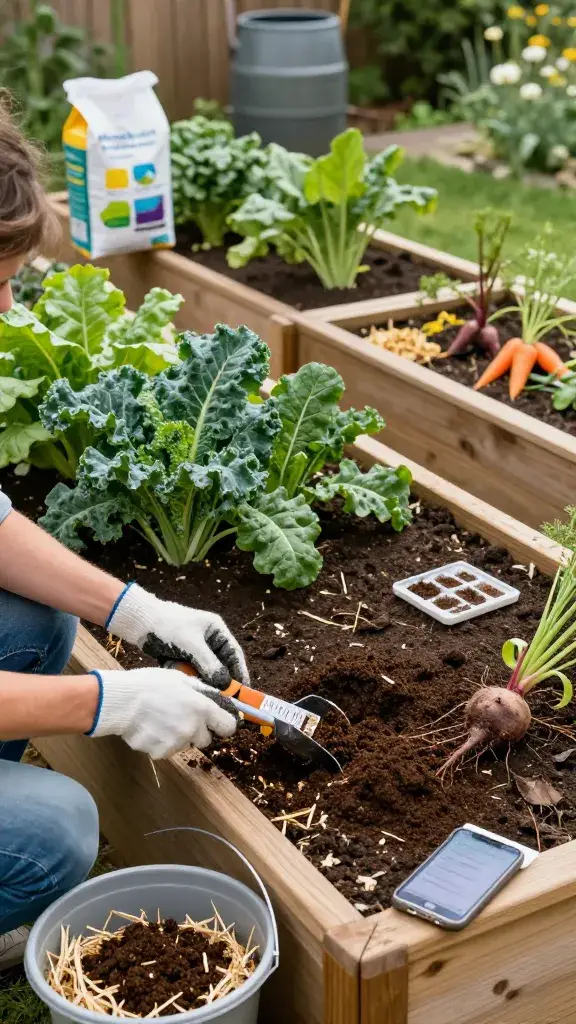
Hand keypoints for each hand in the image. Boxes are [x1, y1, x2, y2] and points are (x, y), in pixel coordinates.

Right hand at [89, 667, 236, 758]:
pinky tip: (150, 728)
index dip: (223, 724)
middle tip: (181, 717)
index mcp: (202, 708)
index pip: (228, 727)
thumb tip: (218, 698)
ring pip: (185, 745)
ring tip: (161, 720)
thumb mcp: (181, 679)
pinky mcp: (160, 752)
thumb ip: (203, 691)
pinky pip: (167, 750)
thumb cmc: (150, 684)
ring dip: (178, 737)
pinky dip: (161, 743)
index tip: (216, 722)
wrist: (121, 701)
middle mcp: (193, 728)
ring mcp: (177, 743)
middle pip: (206, 739)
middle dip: (197, 731)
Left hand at [107, 583, 248, 688]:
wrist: (139, 622)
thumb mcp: (191, 644)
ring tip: (202, 693)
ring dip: (202, 680)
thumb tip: (224, 684)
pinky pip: (191, 672)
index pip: (234, 653)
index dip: (240, 672)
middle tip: (224, 698)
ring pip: (205, 671)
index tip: (243, 690)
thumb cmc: (168, 625)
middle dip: (221, 680)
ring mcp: (195, 649)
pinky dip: (188, 677)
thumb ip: (209, 664)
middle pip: (221, 664)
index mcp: (216, 630)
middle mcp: (208, 640)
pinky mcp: (182, 657)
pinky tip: (184, 683)